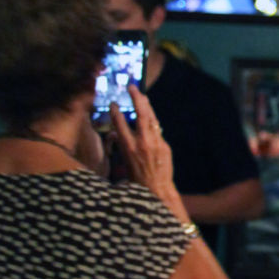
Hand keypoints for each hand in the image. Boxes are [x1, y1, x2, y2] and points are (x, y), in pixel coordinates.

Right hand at [110, 87, 179, 207]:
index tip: (114, 103)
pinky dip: (153, 122)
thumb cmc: (137, 181)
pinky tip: (150, 117)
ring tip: (142, 96)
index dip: (116, 111)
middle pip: (140, 114)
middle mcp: (142, 142)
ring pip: (152, 118)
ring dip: (147, 105)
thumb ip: (122, 146)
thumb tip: (118, 134)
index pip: (120, 123)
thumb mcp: (123, 163)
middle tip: (132, 87)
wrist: (157, 191)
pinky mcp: (165, 146)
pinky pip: (158, 130)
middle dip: (136, 98)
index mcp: (128, 147)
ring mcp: (156, 143)